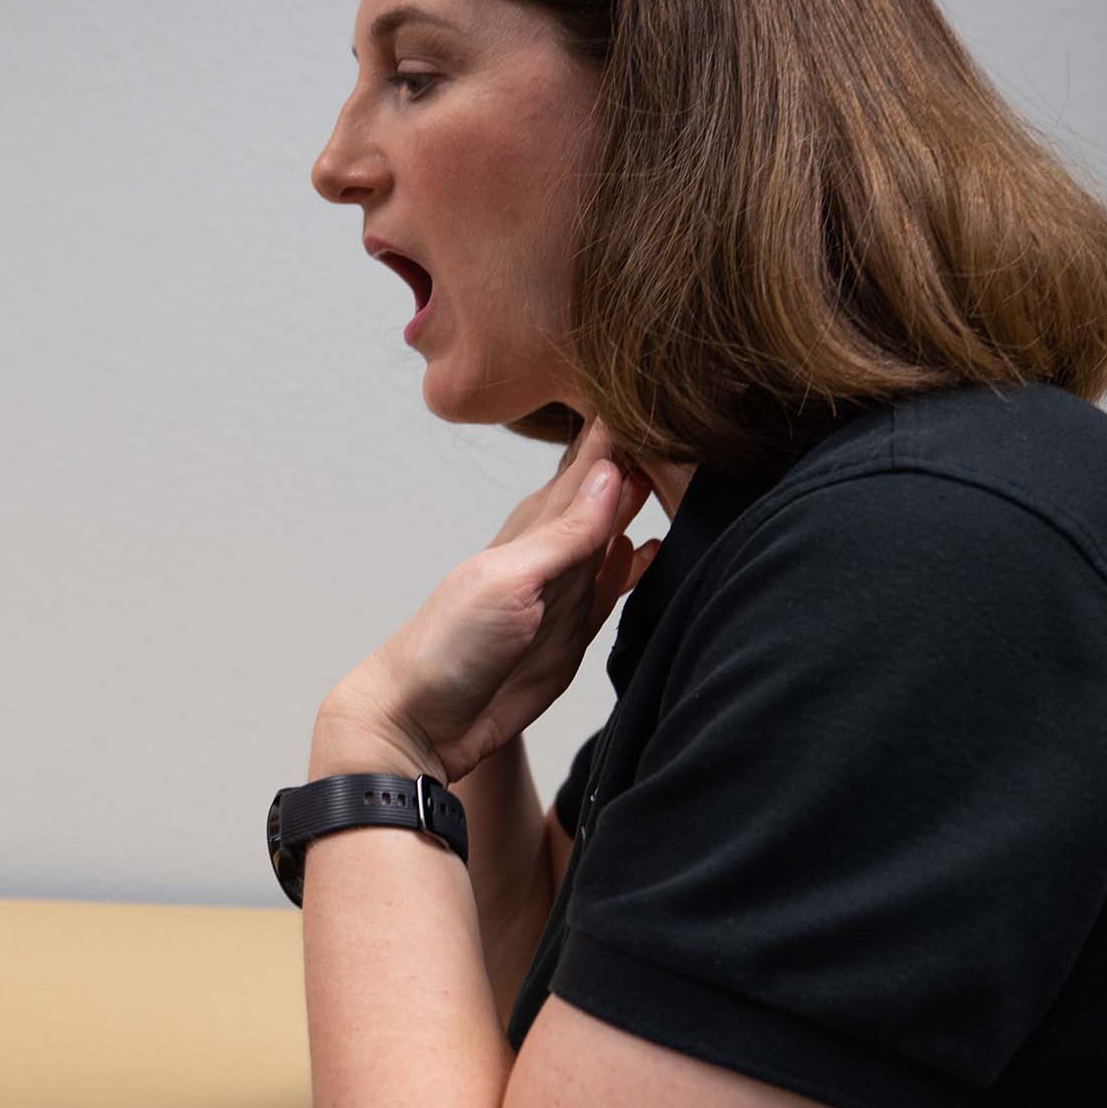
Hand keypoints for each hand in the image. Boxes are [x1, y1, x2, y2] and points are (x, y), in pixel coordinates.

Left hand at [319, 418, 659, 785]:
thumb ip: (564, 534)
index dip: (617, 427)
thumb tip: (612, 473)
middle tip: (683, 412)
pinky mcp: (573, 631)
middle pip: (604, 490)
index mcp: (532, 528)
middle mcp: (552, 552)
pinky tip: (657, 545)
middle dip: (638, 453)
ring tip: (682, 465)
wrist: (423, 722)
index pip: (584, 463)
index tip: (656, 385)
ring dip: (642, 501)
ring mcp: (565, 590)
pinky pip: (612, 585)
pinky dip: (634, 563)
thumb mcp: (509, 583)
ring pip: (613, 531)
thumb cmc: (449, 647)